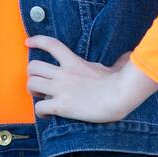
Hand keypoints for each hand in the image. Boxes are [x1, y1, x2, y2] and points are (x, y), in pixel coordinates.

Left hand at [24, 35, 157, 123]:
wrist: (119, 96)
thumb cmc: (120, 82)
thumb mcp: (115, 67)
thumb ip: (117, 60)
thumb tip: (129, 55)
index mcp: (74, 62)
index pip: (51, 45)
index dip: (37, 41)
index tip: (28, 43)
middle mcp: (63, 74)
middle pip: (33, 66)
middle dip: (32, 75)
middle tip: (39, 83)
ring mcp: (61, 90)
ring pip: (31, 84)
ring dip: (33, 91)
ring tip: (41, 97)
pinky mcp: (61, 106)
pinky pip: (39, 107)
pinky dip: (40, 111)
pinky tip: (48, 115)